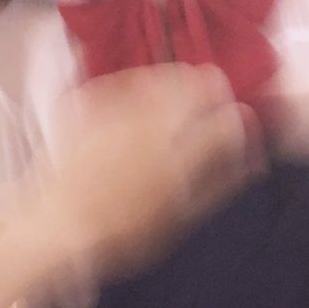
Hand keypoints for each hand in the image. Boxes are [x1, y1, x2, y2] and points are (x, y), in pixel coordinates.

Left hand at [36, 62, 263, 279]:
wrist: (56, 225)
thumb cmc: (122, 232)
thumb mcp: (178, 218)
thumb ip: (217, 183)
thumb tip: (252, 159)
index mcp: (178, 157)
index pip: (225, 123)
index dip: (237, 120)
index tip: (237, 123)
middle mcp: (151, 124)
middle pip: (196, 85)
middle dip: (212, 88)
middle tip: (213, 97)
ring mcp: (118, 110)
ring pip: (163, 75)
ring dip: (180, 79)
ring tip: (182, 91)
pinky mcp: (90, 103)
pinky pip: (124, 80)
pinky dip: (140, 83)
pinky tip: (142, 98)